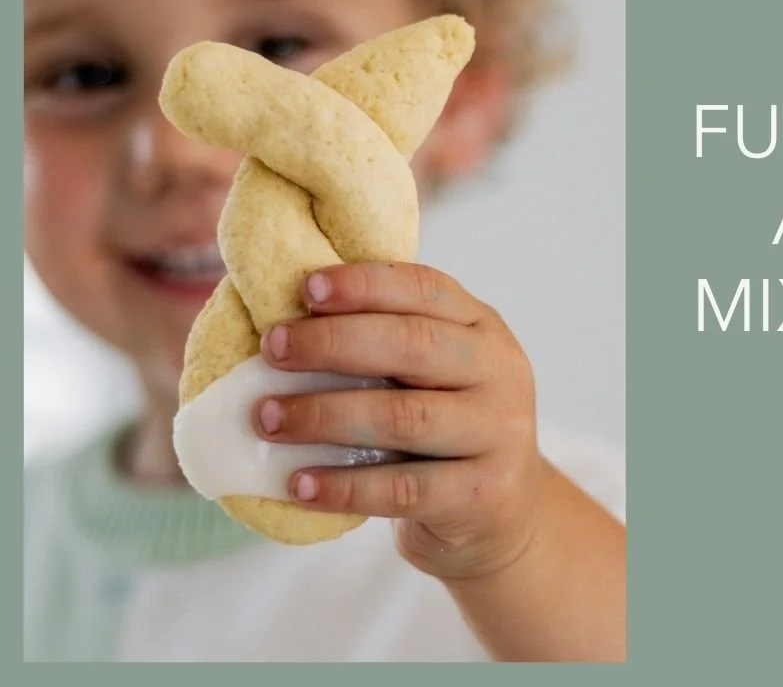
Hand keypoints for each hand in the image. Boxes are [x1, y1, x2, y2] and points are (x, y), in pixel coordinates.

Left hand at [252, 261, 545, 581]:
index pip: (425, 289)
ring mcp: (497, 433)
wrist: (503, 510)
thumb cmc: (444, 428)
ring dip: (324, 415)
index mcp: (482, 327)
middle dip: (332, 343)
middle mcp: (499, 372)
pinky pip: (403, 489)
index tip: (305, 288)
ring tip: (267, 420)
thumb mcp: (434, 372)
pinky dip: (344, 487)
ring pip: (404, 416)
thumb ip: (384, 341)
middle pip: (413, 344)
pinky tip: (299, 484)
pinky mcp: (482, 492)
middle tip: (271, 351)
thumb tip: (281, 323)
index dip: (365, 284)